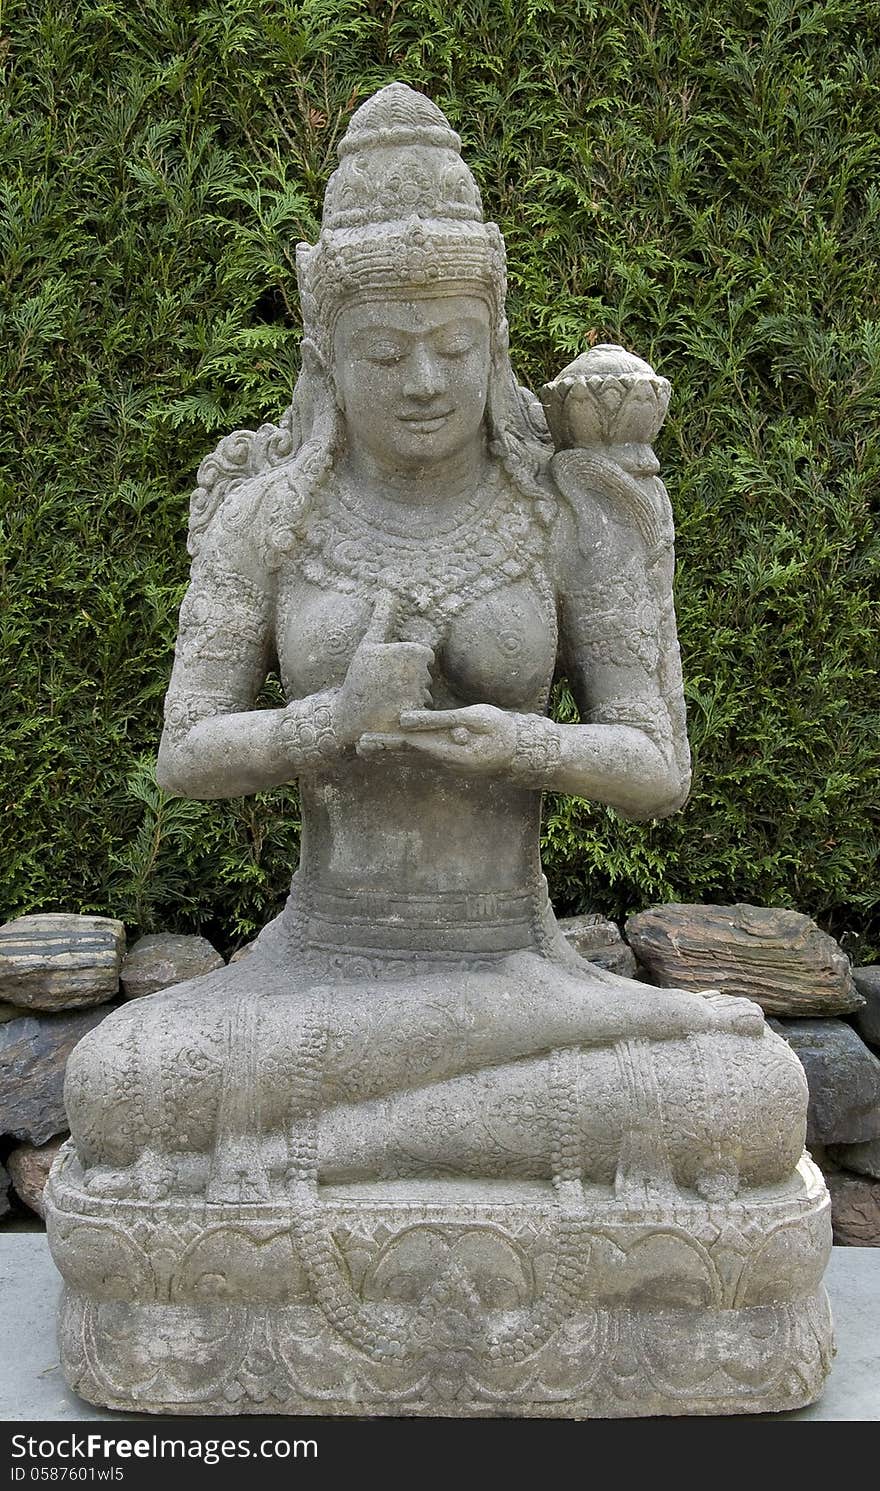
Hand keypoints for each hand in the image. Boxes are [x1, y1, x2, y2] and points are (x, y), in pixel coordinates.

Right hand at [332, 592, 433, 746]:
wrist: (348, 717)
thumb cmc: (360, 678)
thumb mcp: (369, 645)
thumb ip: (382, 618)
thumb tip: (387, 591)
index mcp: (411, 651)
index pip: (426, 656)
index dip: (409, 664)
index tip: (390, 670)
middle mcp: (417, 672)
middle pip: (427, 676)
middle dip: (411, 683)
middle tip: (385, 688)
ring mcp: (416, 695)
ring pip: (426, 695)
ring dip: (412, 700)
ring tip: (388, 702)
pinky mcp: (415, 715)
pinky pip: (424, 713)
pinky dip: (412, 717)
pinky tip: (393, 715)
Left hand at [357, 705, 516, 775]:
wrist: (519, 753)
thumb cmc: (500, 730)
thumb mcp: (475, 718)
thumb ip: (441, 720)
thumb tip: (409, 720)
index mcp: (448, 751)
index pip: (410, 745)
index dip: (387, 741)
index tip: (366, 739)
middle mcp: (443, 762)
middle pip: (405, 755)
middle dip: (381, 750)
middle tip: (356, 746)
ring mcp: (445, 764)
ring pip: (410, 759)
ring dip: (387, 754)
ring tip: (365, 749)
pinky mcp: (448, 760)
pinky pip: (420, 758)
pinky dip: (401, 754)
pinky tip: (390, 752)